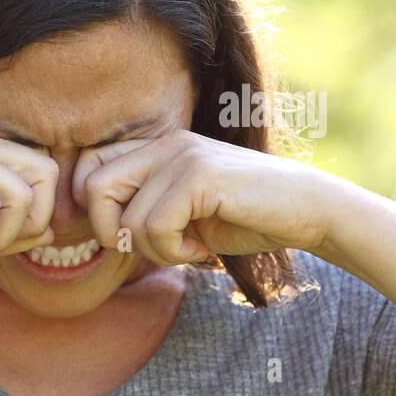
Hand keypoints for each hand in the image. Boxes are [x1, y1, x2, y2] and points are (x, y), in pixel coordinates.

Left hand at [71, 130, 333, 265]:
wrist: (308, 214)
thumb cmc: (243, 219)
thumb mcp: (180, 215)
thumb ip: (139, 211)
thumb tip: (91, 232)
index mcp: (156, 148)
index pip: (88, 170)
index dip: (93, 211)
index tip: (124, 238)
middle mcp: (165, 144)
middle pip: (92, 189)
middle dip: (111, 231)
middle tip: (152, 247)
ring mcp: (183, 156)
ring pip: (126, 218)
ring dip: (153, 250)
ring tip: (188, 247)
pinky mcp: (200, 175)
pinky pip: (155, 226)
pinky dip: (173, 251)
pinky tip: (201, 248)